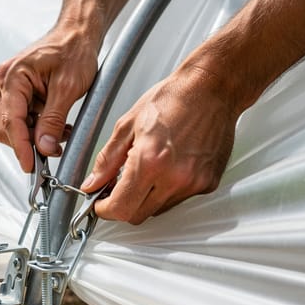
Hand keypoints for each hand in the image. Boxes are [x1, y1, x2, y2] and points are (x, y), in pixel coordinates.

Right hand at [0, 25, 98, 171]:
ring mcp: (7, 86)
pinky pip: (21, 117)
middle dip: (29, 142)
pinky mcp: (16, 91)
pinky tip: (56, 125)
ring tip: (60, 133)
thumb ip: (53, 120)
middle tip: (53, 151)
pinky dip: (38, 127)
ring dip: (35, 135)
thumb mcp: (68, 87)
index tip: (30, 166)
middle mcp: (4, 81)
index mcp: (13, 76)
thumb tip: (44, 147)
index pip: (11, 121)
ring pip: (14, 125)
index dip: (21, 147)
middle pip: (6, 127)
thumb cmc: (73, 49)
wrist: (77, 34)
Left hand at [80, 67, 239, 223]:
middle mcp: (174, 177)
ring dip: (146, 198)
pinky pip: (179, 199)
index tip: (100, 203)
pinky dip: (167, 190)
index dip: (105, 209)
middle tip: (117, 187)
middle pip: (138, 215)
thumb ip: (107, 159)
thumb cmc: (173, 98)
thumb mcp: (128, 124)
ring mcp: (194, 183)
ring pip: (158, 209)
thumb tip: (93, 182)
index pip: (121, 208)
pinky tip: (167, 167)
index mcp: (150, 161)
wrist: (212, 89)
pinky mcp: (208, 183)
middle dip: (122, 206)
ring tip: (146, 170)